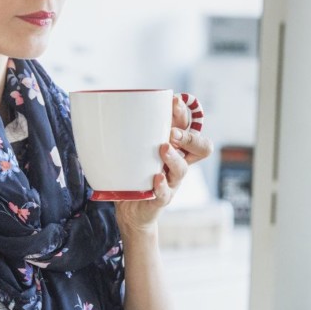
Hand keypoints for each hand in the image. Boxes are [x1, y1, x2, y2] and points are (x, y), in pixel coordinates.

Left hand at [115, 95, 213, 233]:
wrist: (131, 208)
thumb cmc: (135, 173)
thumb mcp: (136, 149)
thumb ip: (132, 132)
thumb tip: (108, 108)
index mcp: (175, 146)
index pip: (190, 125)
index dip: (185, 113)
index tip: (175, 101)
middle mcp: (179, 162)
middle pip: (202, 147)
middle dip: (190, 137)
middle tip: (173, 132)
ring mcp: (172, 181)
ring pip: (183, 169)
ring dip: (174, 158)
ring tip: (164, 149)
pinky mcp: (162, 198)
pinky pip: (165, 193)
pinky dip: (161, 186)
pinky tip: (156, 178)